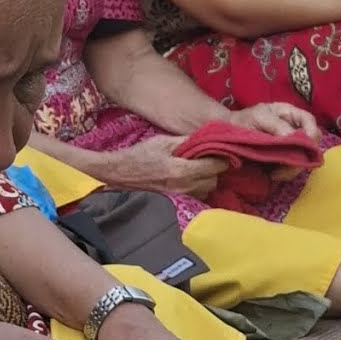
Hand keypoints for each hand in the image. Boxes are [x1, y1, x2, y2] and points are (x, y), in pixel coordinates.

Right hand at [100, 136, 227, 198]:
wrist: (120, 173)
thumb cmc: (140, 155)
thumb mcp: (163, 141)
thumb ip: (187, 141)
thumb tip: (209, 137)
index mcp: (183, 170)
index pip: (217, 166)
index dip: (220, 157)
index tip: (216, 151)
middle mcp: (185, 187)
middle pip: (215, 180)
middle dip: (214, 169)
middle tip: (205, 158)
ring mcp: (181, 197)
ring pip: (207, 190)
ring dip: (206, 179)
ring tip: (196, 169)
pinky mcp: (176, 202)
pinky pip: (197, 196)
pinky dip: (197, 188)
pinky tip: (188, 179)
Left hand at [225, 102, 322, 179]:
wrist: (229, 133)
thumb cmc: (244, 119)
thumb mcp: (259, 117)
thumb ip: (276, 125)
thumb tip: (291, 136)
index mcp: (290, 115)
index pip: (310, 121)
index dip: (311, 133)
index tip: (305, 146)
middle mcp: (294, 130)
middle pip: (310, 144)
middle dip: (302, 157)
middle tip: (289, 166)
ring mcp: (289, 145)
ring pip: (303, 159)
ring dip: (292, 168)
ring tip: (276, 174)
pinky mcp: (282, 158)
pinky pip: (290, 168)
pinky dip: (284, 173)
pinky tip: (273, 175)